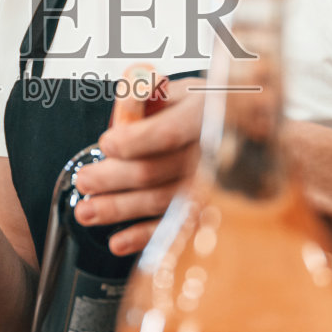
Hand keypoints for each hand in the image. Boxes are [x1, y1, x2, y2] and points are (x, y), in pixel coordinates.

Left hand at [67, 80, 203, 256]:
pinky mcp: (208, 210)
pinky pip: (175, 228)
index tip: (106, 144)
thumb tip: (129, 93)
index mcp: (204, 115)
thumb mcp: (182, 90)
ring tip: (86, 211)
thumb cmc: (205, 110)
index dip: (134, 141)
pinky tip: (118, 242)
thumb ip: (150, 93)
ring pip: (159, 201)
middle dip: (111, 179)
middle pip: (154, 171)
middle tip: (85, 180)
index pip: (167, 133)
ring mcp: (211, 186)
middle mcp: (211, 153)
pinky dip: (144, 236)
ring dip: (118, 210)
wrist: (247, 132)